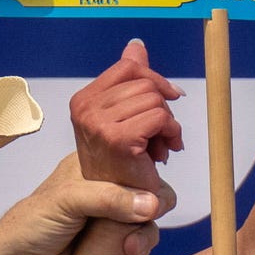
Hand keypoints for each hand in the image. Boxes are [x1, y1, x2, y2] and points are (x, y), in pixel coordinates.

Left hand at [0, 156, 172, 254]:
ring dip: (144, 237)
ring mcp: (108, 220)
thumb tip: (152, 204)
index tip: (153, 197)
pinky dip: (139, 252)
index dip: (148, 177)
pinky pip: (138, 245)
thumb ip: (109, 198)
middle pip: (147, 194)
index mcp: (91, 168)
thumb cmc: (30, 227)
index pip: (133, 164)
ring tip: (129, 251)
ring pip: (146, 222)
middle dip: (151, 212)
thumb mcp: (68, 201)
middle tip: (141, 226)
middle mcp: (103, 191)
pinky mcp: (110, 247)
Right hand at [71, 41, 183, 187]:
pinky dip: (171, 133)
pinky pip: (160, 117)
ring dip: (168, 124)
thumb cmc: (119, 166)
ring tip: (160, 147)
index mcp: (84, 100)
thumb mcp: (123, 116)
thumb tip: (136, 46)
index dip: (154, 81)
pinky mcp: (118, 139)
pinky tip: (164, 152)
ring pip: (155, 99)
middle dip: (161, 107)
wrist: (115, 208)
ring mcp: (99, 124)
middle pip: (145, 82)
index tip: (167, 99)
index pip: (128, 67)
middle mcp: (86, 109)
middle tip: (161, 136)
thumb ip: (128, 80)